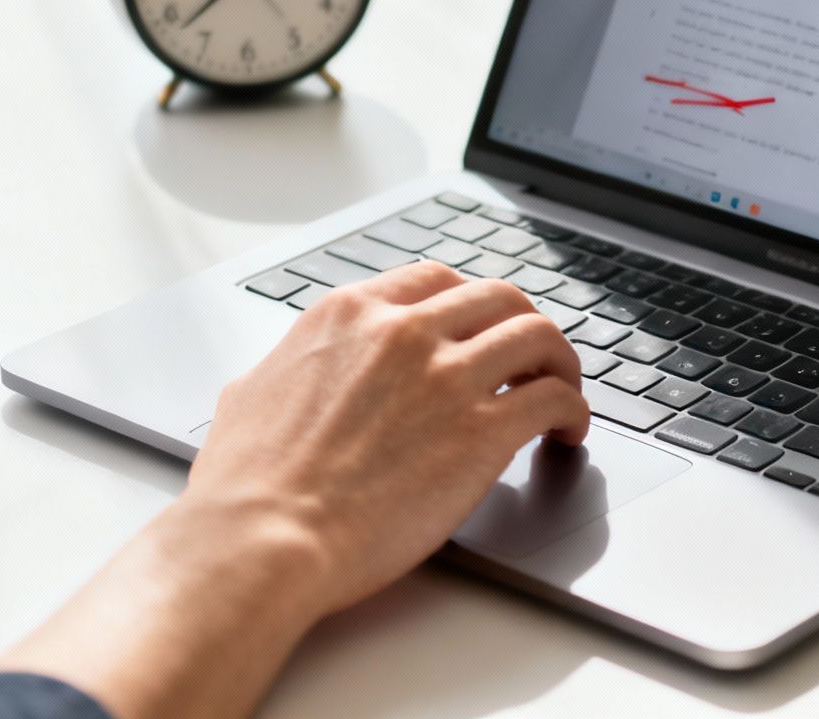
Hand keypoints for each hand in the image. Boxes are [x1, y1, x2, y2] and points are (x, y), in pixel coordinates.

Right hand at [188, 261, 589, 612]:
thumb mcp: (251, 393)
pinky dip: (573, 410)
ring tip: (562, 389)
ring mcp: (447, 378)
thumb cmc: (245, 486)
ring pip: (538, 335)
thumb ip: (286, 369)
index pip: (433, 280)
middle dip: (521, 324)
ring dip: (559, 361)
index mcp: (350, 315)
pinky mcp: (481, 433)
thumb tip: (283, 375)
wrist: (261, 539)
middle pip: (497, 297)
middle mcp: (404, 332)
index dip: (467, 305)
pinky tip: (567, 433)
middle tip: (531, 358)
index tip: (478, 329)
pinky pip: (554, 399)